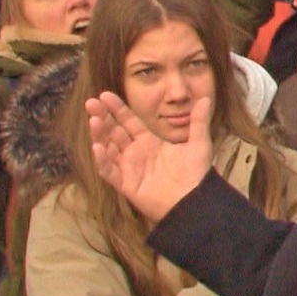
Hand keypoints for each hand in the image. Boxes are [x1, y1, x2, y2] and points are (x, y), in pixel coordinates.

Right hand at [86, 91, 213, 221]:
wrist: (194, 201)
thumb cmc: (196, 174)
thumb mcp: (199, 144)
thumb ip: (198, 121)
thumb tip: (205, 99)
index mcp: (149, 142)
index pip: (128, 121)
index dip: (116, 109)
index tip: (105, 94)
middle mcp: (135, 153)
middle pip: (113, 132)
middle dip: (102, 117)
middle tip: (91, 102)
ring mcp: (129, 168)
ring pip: (108, 149)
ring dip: (99, 135)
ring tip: (94, 120)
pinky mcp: (126, 184)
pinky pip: (109, 171)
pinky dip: (102, 160)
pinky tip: (98, 147)